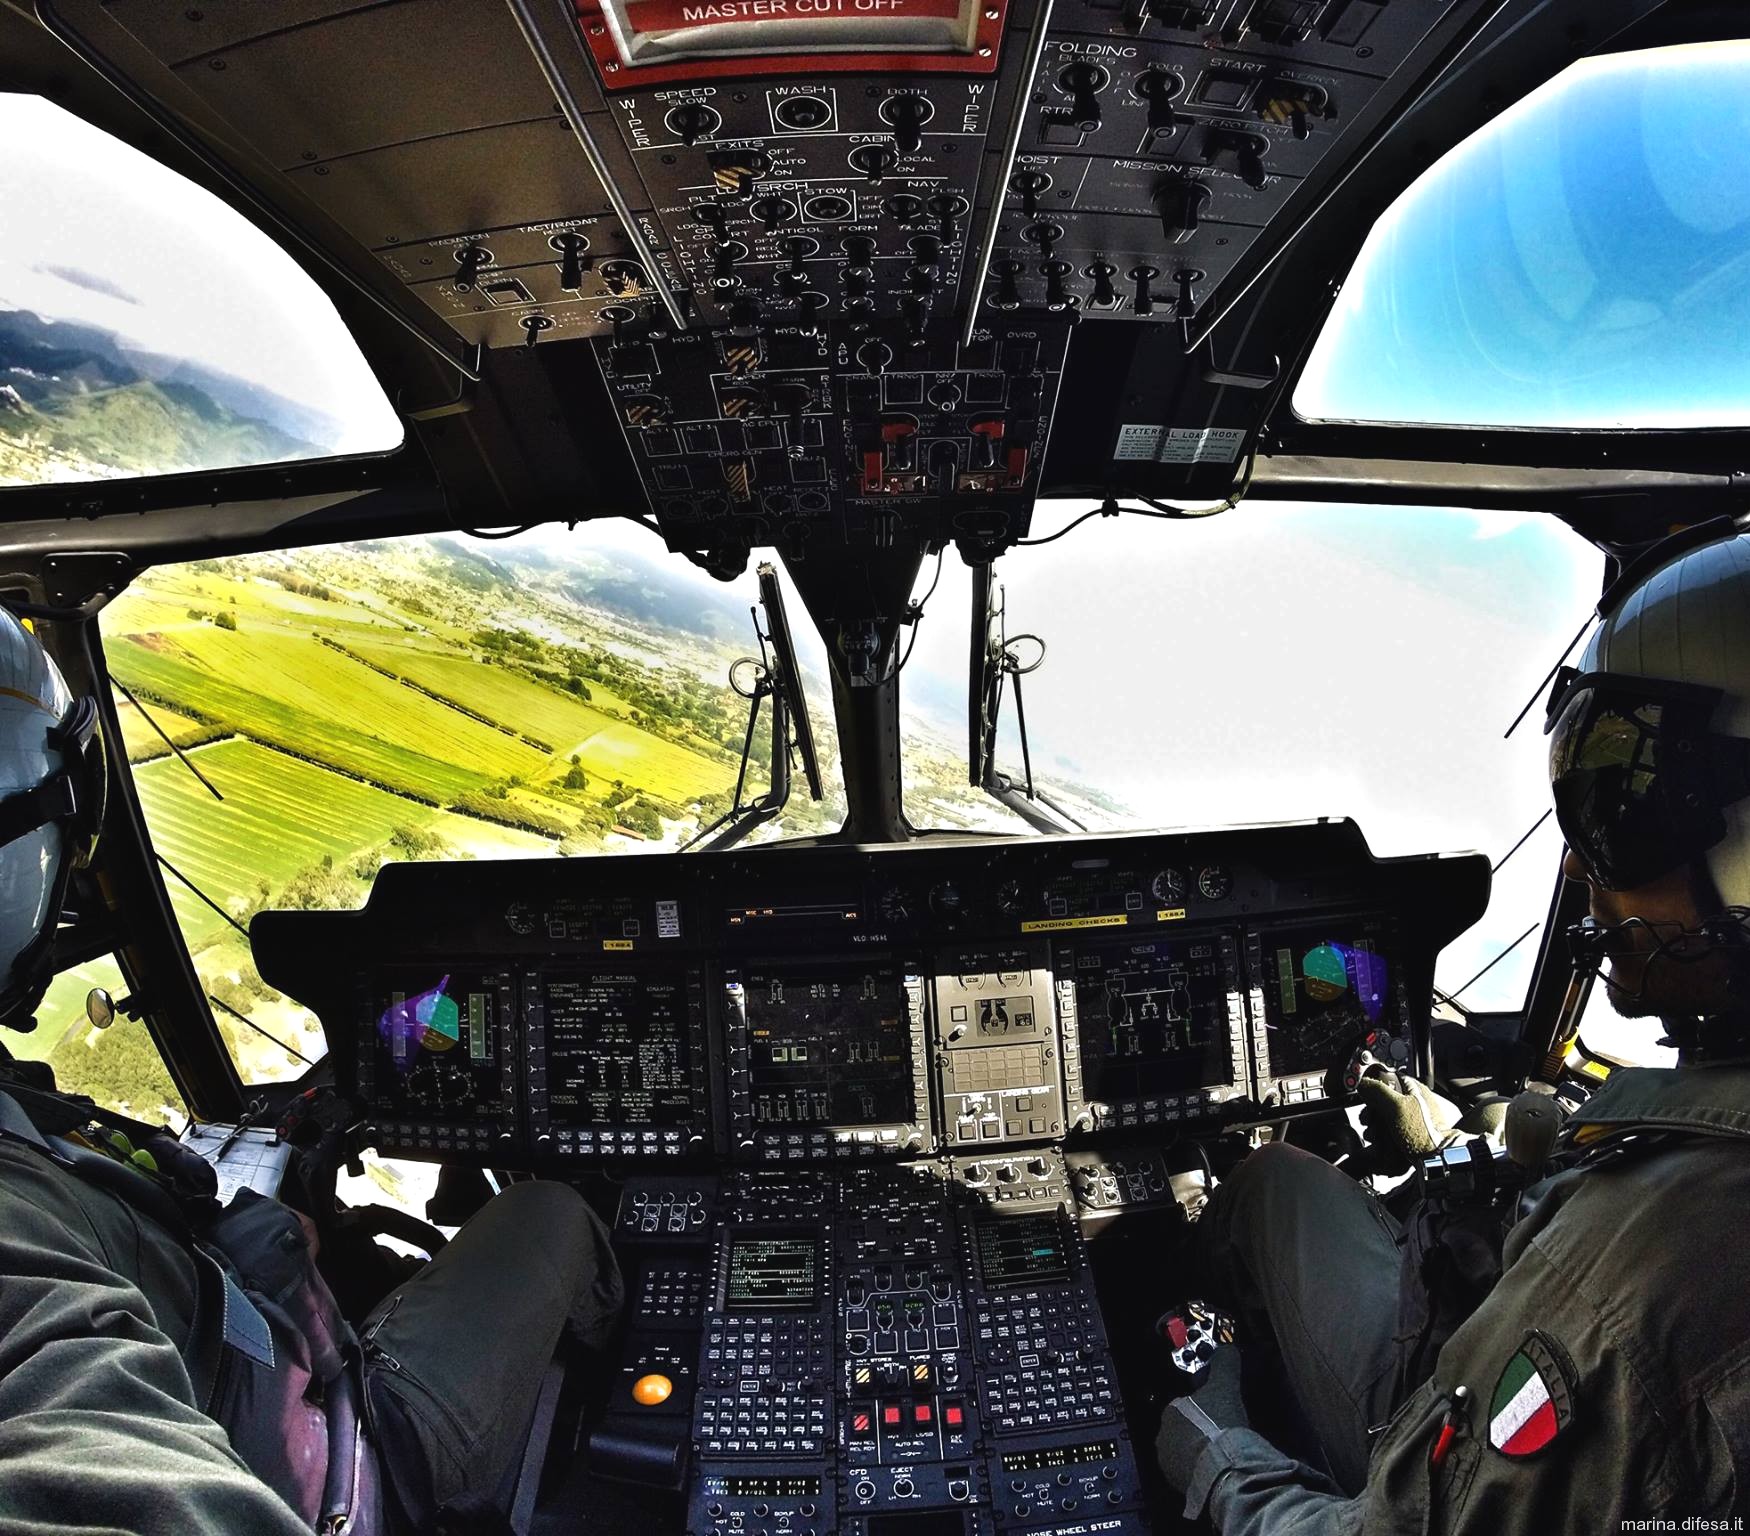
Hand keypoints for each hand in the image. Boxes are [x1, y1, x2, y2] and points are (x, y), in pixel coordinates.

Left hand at [1156, 1344, 1247, 1496]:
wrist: (1224, 1469)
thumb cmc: (1219, 1427)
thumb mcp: (1225, 1386)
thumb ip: (1224, 1364)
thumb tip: (1227, 1350)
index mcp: (1170, 1411)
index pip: (1182, 1404)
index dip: (1201, 1407)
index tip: (1215, 1411)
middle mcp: (1164, 1438)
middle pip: (1182, 1430)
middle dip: (1198, 1430)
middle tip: (1219, 1432)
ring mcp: (1170, 1464)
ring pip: (1185, 1453)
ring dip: (1199, 1451)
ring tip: (1220, 1452)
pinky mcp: (1180, 1486)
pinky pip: (1191, 1474)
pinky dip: (1202, 1471)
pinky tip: (1218, 1469)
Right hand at [1355, 1068, 1461, 1171]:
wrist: (1436, 1161)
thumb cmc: (1423, 1134)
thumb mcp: (1396, 1106)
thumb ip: (1377, 1091)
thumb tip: (1363, 1084)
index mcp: (1415, 1089)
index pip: (1387, 1079)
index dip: (1373, 1090)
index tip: (1367, 1102)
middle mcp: (1415, 1103)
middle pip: (1384, 1101)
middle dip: (1372, 1113)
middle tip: (1370, 1122)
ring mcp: (1414, 1120)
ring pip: (1386, 1118)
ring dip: (1376, 1127)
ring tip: (1375, 1136)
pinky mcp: (1412, 1135)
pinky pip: (1391, 1132)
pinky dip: (1384, 1137)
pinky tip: (1381, 1143)